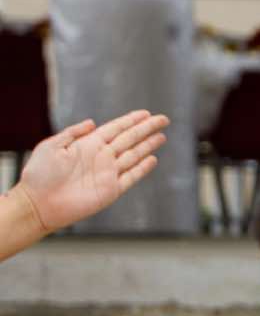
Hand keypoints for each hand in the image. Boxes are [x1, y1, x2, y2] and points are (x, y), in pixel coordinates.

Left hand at [12, 111, 170, 234]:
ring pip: (134, 155)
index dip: (131, 120)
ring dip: (148, 146)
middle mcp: (100, 157)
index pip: (115, 129)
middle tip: (163, 119)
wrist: (39, 202)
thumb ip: (73, 133)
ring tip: (162, 136)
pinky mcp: (111, 190)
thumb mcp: (52, 146)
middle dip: (146, 129)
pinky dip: (143, 168)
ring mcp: (107, 173)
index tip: (146, 113)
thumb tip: (92, 122)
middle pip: (129, 139)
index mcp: (87, 144)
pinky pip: (131, 177)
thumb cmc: (40, 174)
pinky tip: (153, 159)